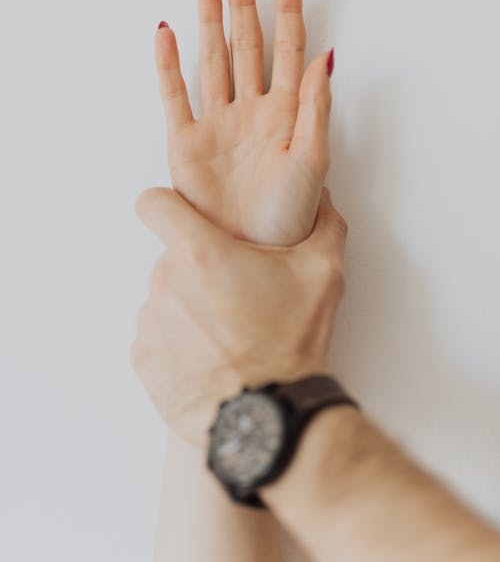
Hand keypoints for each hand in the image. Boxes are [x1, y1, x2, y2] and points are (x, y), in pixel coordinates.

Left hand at [131, 186, 347, 446]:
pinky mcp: (144, 360)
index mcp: (201, 254)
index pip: (153, 204)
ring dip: (187, 307)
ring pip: (163, 298)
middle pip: (171, 258)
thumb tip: (322, 201)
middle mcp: (166, 283)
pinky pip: (155, 337)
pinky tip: (209, 357)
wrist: (269, 418)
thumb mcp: (322, 276)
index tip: (179, 217)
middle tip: (233, 293)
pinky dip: (176, 342)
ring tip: (224, 332)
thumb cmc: (290, 346)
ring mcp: (151, 323)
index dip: (165, 206)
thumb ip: (322, 227)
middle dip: (198, 269)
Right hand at [156, 0, 333, 244]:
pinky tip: (168, 34)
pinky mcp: (186, 142)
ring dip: (210, 21)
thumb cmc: (290, 214)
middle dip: (244, 2)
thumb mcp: (312, 159)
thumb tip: (329, 56)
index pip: (287, 47)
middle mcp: (251, 109)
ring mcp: (218, 122)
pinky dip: (169, 65)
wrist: (252, 250)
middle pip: (247, 43)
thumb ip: (316, 107)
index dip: (286, 9)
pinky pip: (175, 95)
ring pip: (213, 59)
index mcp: (285, 111)